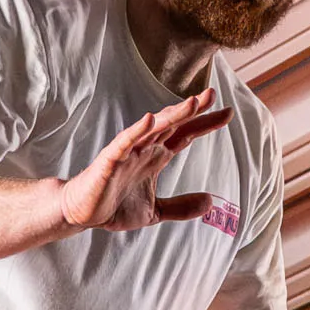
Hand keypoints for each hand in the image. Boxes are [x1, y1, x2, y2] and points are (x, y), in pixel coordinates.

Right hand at [56, 91, 234, 236]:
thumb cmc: (114, 206)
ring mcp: (127, 152)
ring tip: (192, 103)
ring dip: (172, 115)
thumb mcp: (155, 211)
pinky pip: (124, 143)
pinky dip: (136, 131)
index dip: (205, 123)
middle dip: (192, 110)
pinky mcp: (109, 161)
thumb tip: (210, 203)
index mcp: (155, 157)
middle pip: (172, 124)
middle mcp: (144, 149)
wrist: (81, 214)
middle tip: (213, 95)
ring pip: (152, 128)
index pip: (184, 135)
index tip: (228, 114)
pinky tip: (148, 120)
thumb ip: (181, 207)